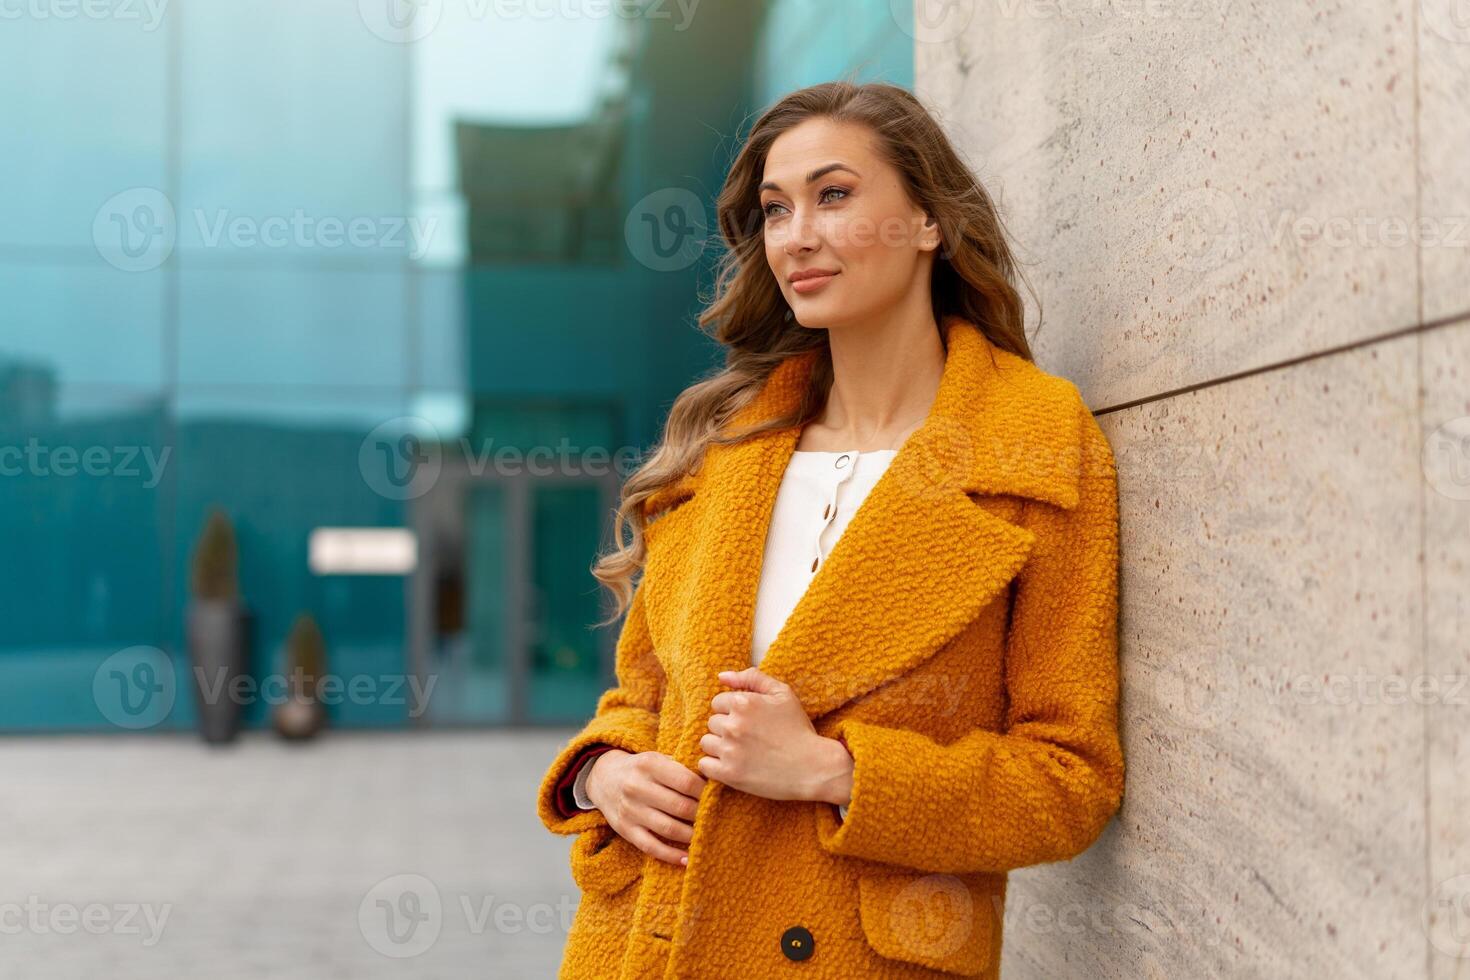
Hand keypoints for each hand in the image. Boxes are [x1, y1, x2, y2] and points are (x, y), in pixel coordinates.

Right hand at [586, 749, 706, 866]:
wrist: (605, 778)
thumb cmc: (642, 770)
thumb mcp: (658, 759)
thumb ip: (681, 769)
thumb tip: (714, 783)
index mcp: (649, 765)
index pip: (686, 782)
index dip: (705, 792)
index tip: (715, 798)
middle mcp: (637, 787)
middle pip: (680, 807)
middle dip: (701, 815)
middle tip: (713, 818)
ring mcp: (630, 810)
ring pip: (668, 828)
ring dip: (691, 835)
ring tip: (704, 836)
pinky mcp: (625, 830)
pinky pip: (651, 846)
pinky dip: (670, 855)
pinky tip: (686, 858)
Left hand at [698, 667, 852, 805]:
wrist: (813, 767)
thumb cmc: (798, 729)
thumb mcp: (782, 693)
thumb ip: (752, 678)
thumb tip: (721, 677)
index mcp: (743, 702)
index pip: (718, 702)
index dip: (732, 711)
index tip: (748, 722)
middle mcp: (733, 725)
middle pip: (712, 723)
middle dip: (727, 728)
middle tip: (748, 738)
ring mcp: (730, 750)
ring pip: (706, 743)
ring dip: (719, 746)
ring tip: (741, 752)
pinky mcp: (729, 774)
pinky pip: (704, 765)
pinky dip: (715, 766)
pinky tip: (733, 765)